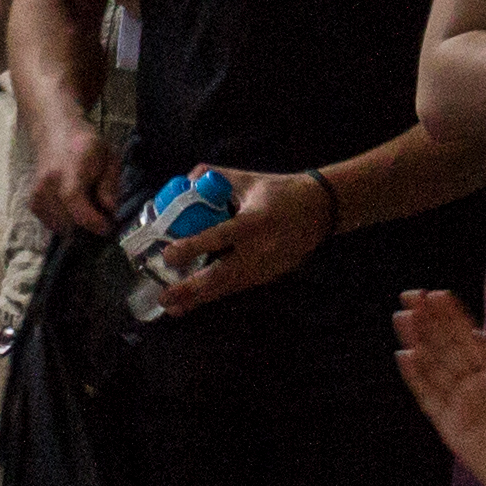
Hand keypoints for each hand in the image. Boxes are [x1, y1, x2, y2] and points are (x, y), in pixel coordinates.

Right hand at [26, 114, 124, 238]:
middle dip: (88, 224)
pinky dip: (63, 224)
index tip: (108, 226)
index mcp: (70, 168)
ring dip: (76, 226)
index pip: (73, 198)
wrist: (56, 133)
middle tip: (101, 216)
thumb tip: (109, 210)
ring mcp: (37, 192)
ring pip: (59, 225)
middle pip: (67, 218)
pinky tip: (73, 212)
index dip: (91, 218)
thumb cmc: (87, 145)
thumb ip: (110, 184)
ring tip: (87, 211)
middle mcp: (49, 181)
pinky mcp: (32, 201)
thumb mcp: (109, 158)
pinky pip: (49, 224)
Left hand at [150, 166, 329, 309]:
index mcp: (254, 222)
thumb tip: (187, 181)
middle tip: (165, 296)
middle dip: (192, 288)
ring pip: (228, 287)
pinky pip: (237, 287)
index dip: (193, 246)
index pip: (220, 236)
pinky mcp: (269, 276)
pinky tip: (196, 301)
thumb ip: (217, 177)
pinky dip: (216, 294)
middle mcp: (259, 249)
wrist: (320, 211)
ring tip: (174, 308)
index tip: (168, 255)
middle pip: (221, 274)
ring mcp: (265, 267)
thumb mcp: (250, 180)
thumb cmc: (281, 191)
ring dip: (200, 299)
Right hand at [394, 290, 485, 485]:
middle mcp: (473, 385)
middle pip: (445, 347)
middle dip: (427, 321)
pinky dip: (417, 377)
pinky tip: (406, 356)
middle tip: (410, 295)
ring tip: (403, 316)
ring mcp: (459, 404)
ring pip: (434, 366)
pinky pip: (430, 397)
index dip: (451, 315)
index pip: (468, 336)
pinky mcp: (450, 425)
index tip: (435, 292)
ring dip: (417, 341)